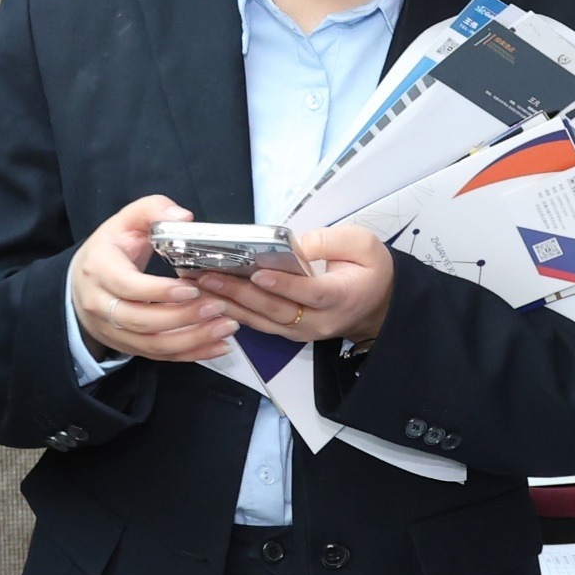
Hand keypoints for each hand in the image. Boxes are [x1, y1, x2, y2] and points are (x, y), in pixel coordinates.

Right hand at [72, 194, 233, 365]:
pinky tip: (217, 345)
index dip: (161, 291)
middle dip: (184, 317)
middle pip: (142, 320)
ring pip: (153, 344)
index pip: (129, 287)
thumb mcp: (125, 221)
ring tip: (226, 327)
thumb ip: (153, 210)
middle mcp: (100, 305)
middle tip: (219, 307)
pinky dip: (190, 353)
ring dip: (192, 339)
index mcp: (99, 270)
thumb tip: (184, 216)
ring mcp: (112, 330)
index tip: (193, 287)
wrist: (81, 283)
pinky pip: (159, 355)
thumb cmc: (109, 249)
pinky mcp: (126, 345)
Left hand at [186, 222, 393, 348]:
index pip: (309, 292)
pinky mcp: (289, 333)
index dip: (283, 284)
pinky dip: (234, 310)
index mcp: (340, 297)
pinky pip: (259, 324)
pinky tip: (211, 297)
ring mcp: (301, 332)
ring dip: (227, 303)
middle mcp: (318, 321)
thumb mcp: (362, 244)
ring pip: (261, 321)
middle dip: (238, 292)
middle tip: (207, 276)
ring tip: (198, 285)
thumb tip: (292, 245)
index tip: (257, 273)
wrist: (376, 305)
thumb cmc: (369, 270)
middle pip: (275, 310)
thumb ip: (329, 242)